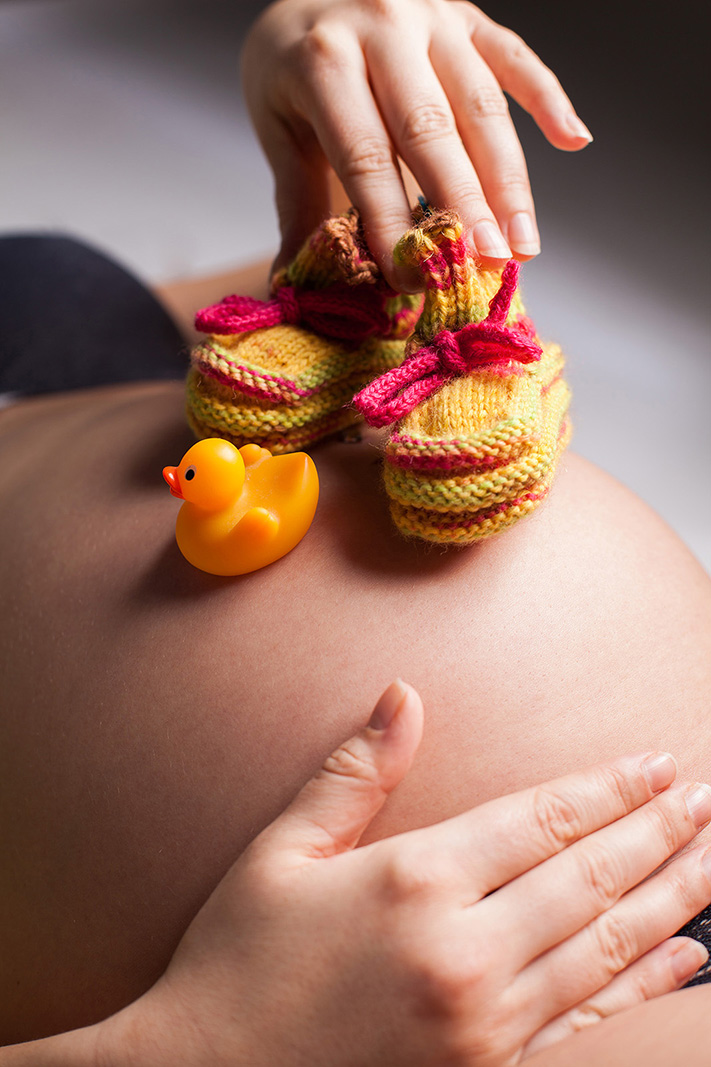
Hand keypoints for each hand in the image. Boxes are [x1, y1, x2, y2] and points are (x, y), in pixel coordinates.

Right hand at [100, 681, 710, 1066]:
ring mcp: (484, 1022)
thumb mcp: (282, 854)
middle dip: (657, 833)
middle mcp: (462, 950)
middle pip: (588, 878)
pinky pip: (587, 1021)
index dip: (607, 789)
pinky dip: (643, 986)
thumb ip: (353, 773)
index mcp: (413, 881)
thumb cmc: (239, 962)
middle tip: (704, 798)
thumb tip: (403, 695)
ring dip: (670, 899)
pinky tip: (684, 959)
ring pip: (605, 948)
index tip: (658, 764)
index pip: (539, 820)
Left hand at [241, 0, 592, 287]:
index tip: (415, 278)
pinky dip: (547, 98)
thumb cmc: (293, 68)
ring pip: (480, 103)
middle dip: (464, 205)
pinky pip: (514, 56)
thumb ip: (296, 201)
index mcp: (324, 59)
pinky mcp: (467, 14)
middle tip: (487, 266)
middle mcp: (382, 24)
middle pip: (431, 129)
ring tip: (523, 244)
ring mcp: (432, 15)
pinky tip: (575, 141)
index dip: (392, 222)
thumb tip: (293, 282)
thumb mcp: (280, 129)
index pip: (364, 155)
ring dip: (508, 179)